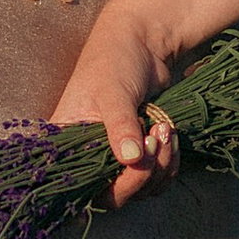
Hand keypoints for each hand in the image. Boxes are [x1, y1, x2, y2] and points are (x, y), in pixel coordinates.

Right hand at [49, 0, 180, 206]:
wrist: (142, 42)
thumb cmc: (114, 60)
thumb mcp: (113, 91)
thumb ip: (120, 126)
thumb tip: (131, 160)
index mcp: (67, 144)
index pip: (79, 186)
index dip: (106, 186)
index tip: (132, 162)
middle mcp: (87, 157)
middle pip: (114, 195)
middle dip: (142, 174)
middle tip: (156, 136)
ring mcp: (115, 158)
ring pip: (140, 190)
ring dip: (161, 167)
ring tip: (165, 128)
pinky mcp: (139, 154)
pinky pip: (157, 178)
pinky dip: (170, 163)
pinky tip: (171, 134)